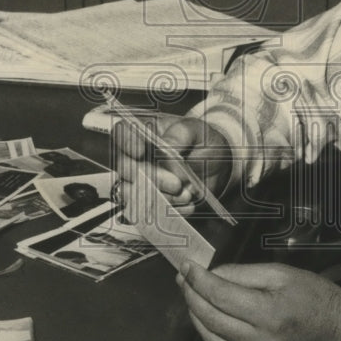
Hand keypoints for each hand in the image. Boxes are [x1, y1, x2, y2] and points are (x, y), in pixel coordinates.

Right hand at [112, 116, 231, 216]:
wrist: (218, 165)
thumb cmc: (202, 141)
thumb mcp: (196, 130)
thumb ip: (181, 133)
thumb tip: (167, 145)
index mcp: (145, 131)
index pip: (122, 132)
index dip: (126, 143)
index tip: (140, 152)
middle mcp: (137, 156)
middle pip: (125, 168)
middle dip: (151, 177)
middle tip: (176, 183)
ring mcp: (142, 180)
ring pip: (133, 193)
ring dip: (159, 197)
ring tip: (186, 194)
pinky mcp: (151, 199)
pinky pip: (148, 210)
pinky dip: (169, 210)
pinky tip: (187, 204)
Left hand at [177, 261, 340, 340]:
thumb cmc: (315, 296)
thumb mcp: (281, 273)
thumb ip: (243, 274)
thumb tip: (213, 275)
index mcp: (269, 313)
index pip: (219, 295)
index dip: (197, 280)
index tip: (186, 267)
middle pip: (211, 318)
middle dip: (191, 296)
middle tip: (183, 279)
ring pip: (214, 340)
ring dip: (197, 317)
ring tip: (191, 297)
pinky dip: (215, 335)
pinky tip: (210, 320)